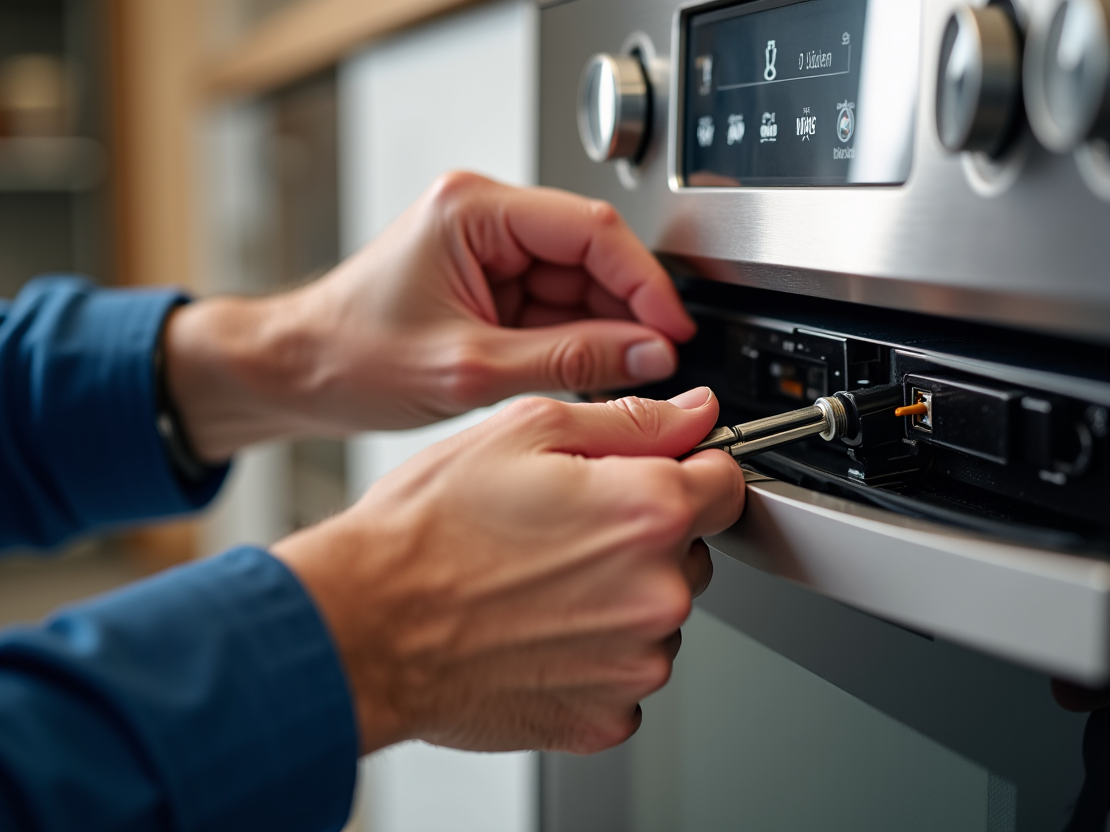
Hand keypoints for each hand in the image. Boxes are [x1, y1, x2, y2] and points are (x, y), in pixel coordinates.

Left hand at [164, 173, 694, 461]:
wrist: (297, 374)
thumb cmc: (350, 357)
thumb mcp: (470, 367)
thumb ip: (569, 359)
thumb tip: (648, 355)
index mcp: (474, 211)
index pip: (590, 228)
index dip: (643, 281)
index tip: (673, 328)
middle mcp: (485, 218)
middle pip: (590, 254)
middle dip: (627, 312)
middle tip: (655, 364)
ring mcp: (489, 251)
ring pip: (579, 285)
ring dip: (603, 332)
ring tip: (616, 380)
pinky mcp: (489, 284)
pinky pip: (555, 308)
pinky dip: (576, 342)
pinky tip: (585, 374)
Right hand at [271, 388, 744, 753]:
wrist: (365, 625)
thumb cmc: (429, 530)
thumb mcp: (526, 431)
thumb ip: (632, 420)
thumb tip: (695, 413)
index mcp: (648, 511)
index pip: (726, 481)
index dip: (689, 469)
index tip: (652, 475)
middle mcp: (658, 592)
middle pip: (690, 550)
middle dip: (644, 534)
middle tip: (566, 528)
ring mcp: (636, 662)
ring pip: (658, 613)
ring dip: (619, 595)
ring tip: (540, 580)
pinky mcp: (606, 715)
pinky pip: (625, 670)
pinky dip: (594, 652)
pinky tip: (538, 629)